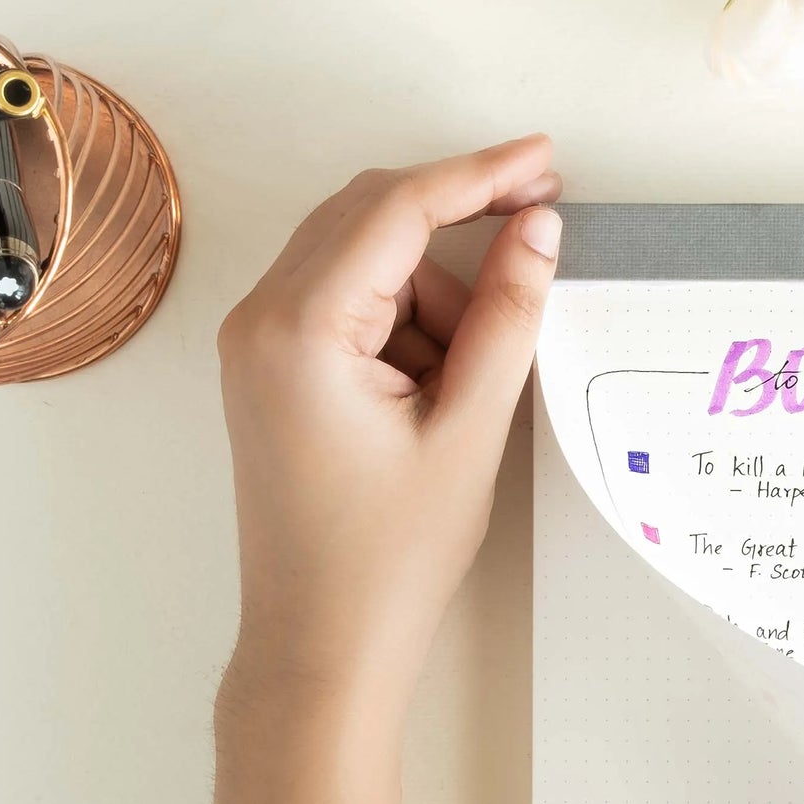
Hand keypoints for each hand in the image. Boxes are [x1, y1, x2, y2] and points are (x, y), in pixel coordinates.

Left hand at [216, 136, 561, 707]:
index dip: (479, 174)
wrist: (321, 643)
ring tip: (471, 379)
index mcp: (301, 328)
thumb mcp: (469, 430)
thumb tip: (539, 230)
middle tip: (540, 220)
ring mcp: (257, 342)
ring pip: (362, 258)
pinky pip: (347, 302)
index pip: (397, 210)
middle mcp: (261, 318)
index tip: (545, 159)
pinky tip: (439, 386)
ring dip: (431, 287)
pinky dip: (404, 319)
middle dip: (456, 216)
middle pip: (369, 215)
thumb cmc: (391, 555)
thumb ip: (507, 317)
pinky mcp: (271, 368)